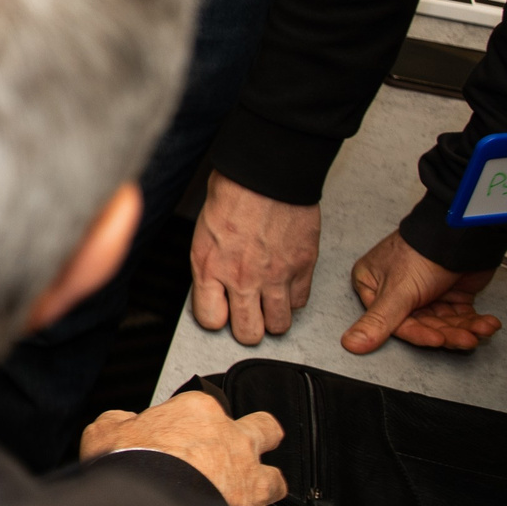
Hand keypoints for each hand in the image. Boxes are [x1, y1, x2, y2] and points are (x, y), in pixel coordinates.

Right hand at [80, 391, 287, 505]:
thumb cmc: (134, 464)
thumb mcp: (106, 430)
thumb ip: (119, 421)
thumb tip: (120, 422)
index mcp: (198, 410)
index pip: (207, 403)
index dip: (195, 419)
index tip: (181, 431)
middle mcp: (231, 437)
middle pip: (265, 427)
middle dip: (260, 435)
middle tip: (243, 445)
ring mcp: (247, 474)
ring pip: (275, 476)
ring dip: (263, 483)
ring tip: (247, 491)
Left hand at [189, 172, 320, 343]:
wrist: (267, 172)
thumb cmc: (233, 190)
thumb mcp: (203, 229)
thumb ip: (210, 262)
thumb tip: (214, 282)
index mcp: (209, 266)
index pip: (210, 320)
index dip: (216, 317)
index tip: (220, 310)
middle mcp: (241, 278)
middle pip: (248, 333)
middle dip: (247, 327)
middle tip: (248, 314)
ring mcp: (275, 276)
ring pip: (279, 326)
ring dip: (273, 317)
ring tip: (268, 302)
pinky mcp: (302, 268)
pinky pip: (300, 302)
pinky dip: (293, 298)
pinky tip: (286, 284)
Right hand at [341, 230, 500, 353]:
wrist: (459, 235)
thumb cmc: (421, 253)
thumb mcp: (397, 291)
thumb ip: (378, 321)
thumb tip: (351, 344)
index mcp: (374, 286)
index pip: (394, 322)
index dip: (419, 334)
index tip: (438, 339)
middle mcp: (398, 291)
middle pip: (423, 325)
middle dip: (449, 333)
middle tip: (465, 338)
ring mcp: (426, 292)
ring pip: (444, 324)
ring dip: (465, 329)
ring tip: (480, 330)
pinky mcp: (450, 293)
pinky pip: (461, 317)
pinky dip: (475, 322)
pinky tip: (487, 323)